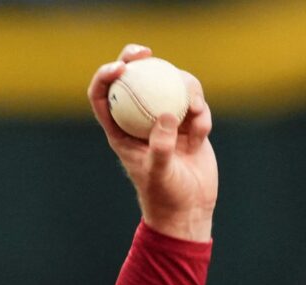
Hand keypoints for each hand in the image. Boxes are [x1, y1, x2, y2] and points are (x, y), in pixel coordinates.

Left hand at [89, 44, 216, 241]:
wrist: (189, 211)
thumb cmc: (165, 197)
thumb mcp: (159, 174)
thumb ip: (161, 146)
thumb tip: (166, 115)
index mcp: (121, 131)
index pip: (103, 96)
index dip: (105, 75)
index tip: (121, 67)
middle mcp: (141, 122)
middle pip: (135, 80)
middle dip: (137, 60)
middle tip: (147, 52)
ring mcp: (166, 122)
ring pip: (170, 86)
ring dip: (182, 86)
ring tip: (193, 105)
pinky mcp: (190, 125)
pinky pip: (195, 105)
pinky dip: (200, 111)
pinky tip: (201, 128)